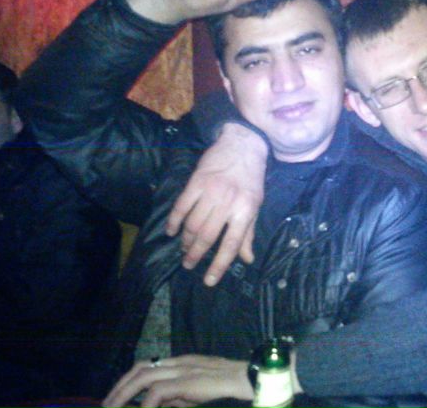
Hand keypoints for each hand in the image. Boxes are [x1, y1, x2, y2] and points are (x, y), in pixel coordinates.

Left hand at [102, 354, 251, 407]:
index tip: (116, 399)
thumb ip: (179, 399)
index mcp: (182, 364)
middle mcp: (179, 363)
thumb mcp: (199, 395)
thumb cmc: (230, 388)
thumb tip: (156, 405)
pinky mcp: (187, 380)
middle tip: (106, 405)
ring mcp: (183, 369)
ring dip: (124, 394)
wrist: (252, 379)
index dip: (128, 381)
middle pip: (140, 368)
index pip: (147, 366)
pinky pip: (157, 392)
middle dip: (119, 387)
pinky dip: (145, 405)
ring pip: (143, 377)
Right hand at [166, 124, 267, 285]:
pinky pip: (181, 207)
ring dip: (185, 240)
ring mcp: (210, 192)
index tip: (209, 281)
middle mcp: (227, 203)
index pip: (231, 245)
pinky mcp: (195, 182)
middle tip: (188, 265)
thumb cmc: (251, 179)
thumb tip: (247, 259)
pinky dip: (174, 221)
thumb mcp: (256, 206)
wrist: (242, 145)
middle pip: (207, 237)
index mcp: (245, 211)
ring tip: (183, 248)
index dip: (219, 265)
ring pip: (192, 224)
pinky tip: (171, 230)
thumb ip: (249, 233)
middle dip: (195, 255)